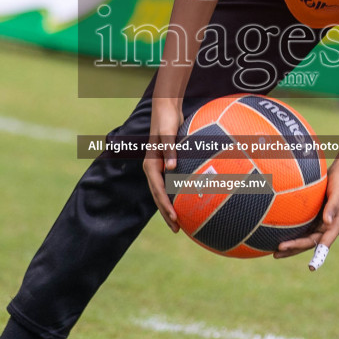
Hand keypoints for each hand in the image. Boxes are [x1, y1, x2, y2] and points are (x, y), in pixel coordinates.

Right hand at [142, 96, 183, 231]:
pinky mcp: (167, 165)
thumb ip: (170, 149)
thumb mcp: (168, 133)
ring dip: (171, 207)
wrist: (166, 109)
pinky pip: (171, 184)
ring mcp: (160, 168)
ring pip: (164, 192)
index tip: (175, 218)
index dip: (165, 206)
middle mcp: (153, 169)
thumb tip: (172, 168)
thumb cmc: (167, 120)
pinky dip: (177, 195)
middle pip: (159, 196)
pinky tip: (188, 202)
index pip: (158, 190)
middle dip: (167, 214)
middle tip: (178, 230)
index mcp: (151, 165)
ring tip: (181, 223)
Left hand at [275, 160, 338, 258]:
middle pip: (308, 244)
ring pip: (302, 239)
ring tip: (274, 252)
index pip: (323, 244)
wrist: (337, 175)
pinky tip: (275, 235)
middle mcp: (325, 228)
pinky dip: (289, 234)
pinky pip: (299, 229)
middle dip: (293, 249)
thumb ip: (332, 207)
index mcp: (334, 226)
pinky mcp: (310, 218)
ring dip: (290, 246)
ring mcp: (317, 224)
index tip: (310, 267)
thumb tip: (326, 222)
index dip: (317, 257)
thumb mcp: (337, 194)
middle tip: (277, 252)